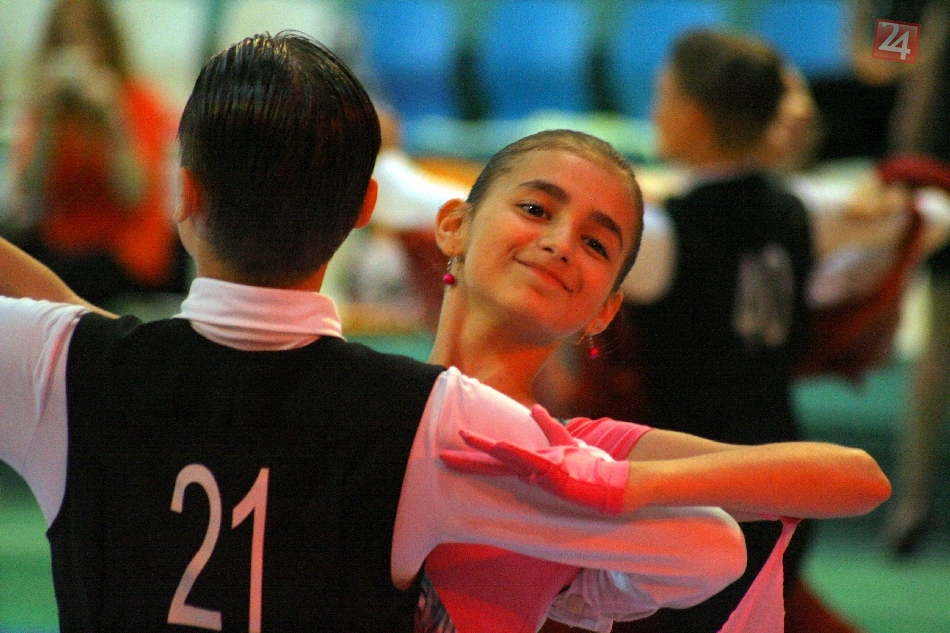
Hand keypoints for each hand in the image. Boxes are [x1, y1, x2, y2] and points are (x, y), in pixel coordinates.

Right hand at [440, 405, 629, 513]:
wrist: (619, 485)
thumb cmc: (593, 468)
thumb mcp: (568, 442)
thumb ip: (549, 426)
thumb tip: (534, 408)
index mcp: (533, 463)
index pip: (499, 457)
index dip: (476, 453)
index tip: (452, 448)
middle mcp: (535, 471)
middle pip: (497, 464)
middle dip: (470, 460)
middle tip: (442, 456)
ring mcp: (545, 475)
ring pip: (512, 462)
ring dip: (488, 454)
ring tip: (464, 445)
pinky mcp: (559, 477)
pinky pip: (535, 463)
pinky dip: (517, 455)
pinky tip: (501, 446)